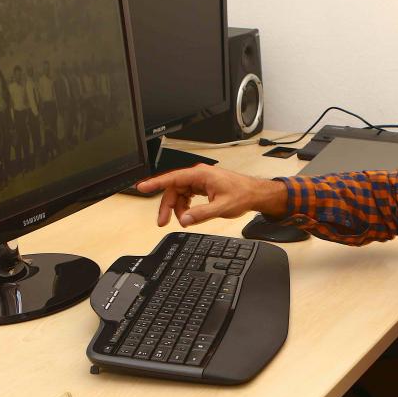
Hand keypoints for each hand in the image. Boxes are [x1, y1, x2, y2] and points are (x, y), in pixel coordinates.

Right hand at [136, 165, 286, 227]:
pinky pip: (187, 195)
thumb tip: (184, 219)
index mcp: (200, 174)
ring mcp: (200, 180)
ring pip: (180, 193)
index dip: (155, 183)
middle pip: (174, 189)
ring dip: (177, 208)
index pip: (172, 178)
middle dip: (167, 205)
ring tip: (181, 221)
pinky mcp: (203, 186)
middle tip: (162, 221)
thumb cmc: (242, 194)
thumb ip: (201, 214)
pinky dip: (185, 206)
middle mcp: (198, 175)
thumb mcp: (221, 207)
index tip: (142, 187)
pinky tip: (188, 215)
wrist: (255, 194)